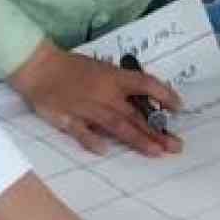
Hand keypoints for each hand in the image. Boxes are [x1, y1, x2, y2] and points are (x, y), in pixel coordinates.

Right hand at [7, 43, 182, 156]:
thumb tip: (142, 99)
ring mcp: (87, 108)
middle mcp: (104, 94)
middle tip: (176, 146)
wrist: (39, 68)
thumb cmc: (72, 67)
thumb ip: (119, 83)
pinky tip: (106, 151)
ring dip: (138, 139)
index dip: (164, 95)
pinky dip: (93, 140)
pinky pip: (82, 132)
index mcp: (113, 78)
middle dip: (157, 131)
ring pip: (117, 126)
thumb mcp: (100, 68)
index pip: (145, 85)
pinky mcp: (68, 119)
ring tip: (156, 152)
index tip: (179, 108)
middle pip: (135, 114)